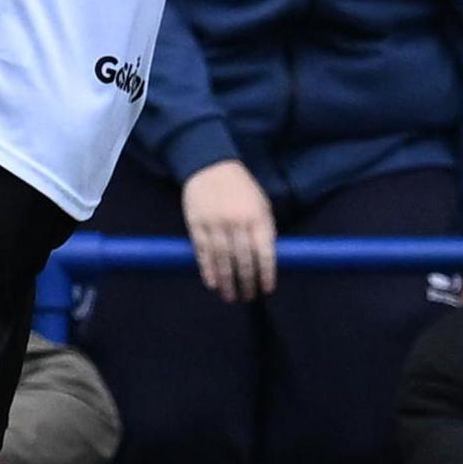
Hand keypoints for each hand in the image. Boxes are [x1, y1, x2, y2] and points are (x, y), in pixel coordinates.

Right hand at [182, 159, 276, 301]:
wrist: (210, 166)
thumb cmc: (242, 189)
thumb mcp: (262, 205)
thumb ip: (265, 230)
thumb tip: (266, 261)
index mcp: (257, 218)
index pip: (264, 253)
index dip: (266, 274)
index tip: (266, 289)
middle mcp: (236, 223)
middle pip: (242, 260)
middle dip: (246, 283)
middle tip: (247, 298)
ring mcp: (215, 224)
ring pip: (222, 260)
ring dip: (226, 281)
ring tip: (230, 297)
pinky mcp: (196, 224)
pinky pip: (202, 252)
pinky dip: (207, 269)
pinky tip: (212, 282)